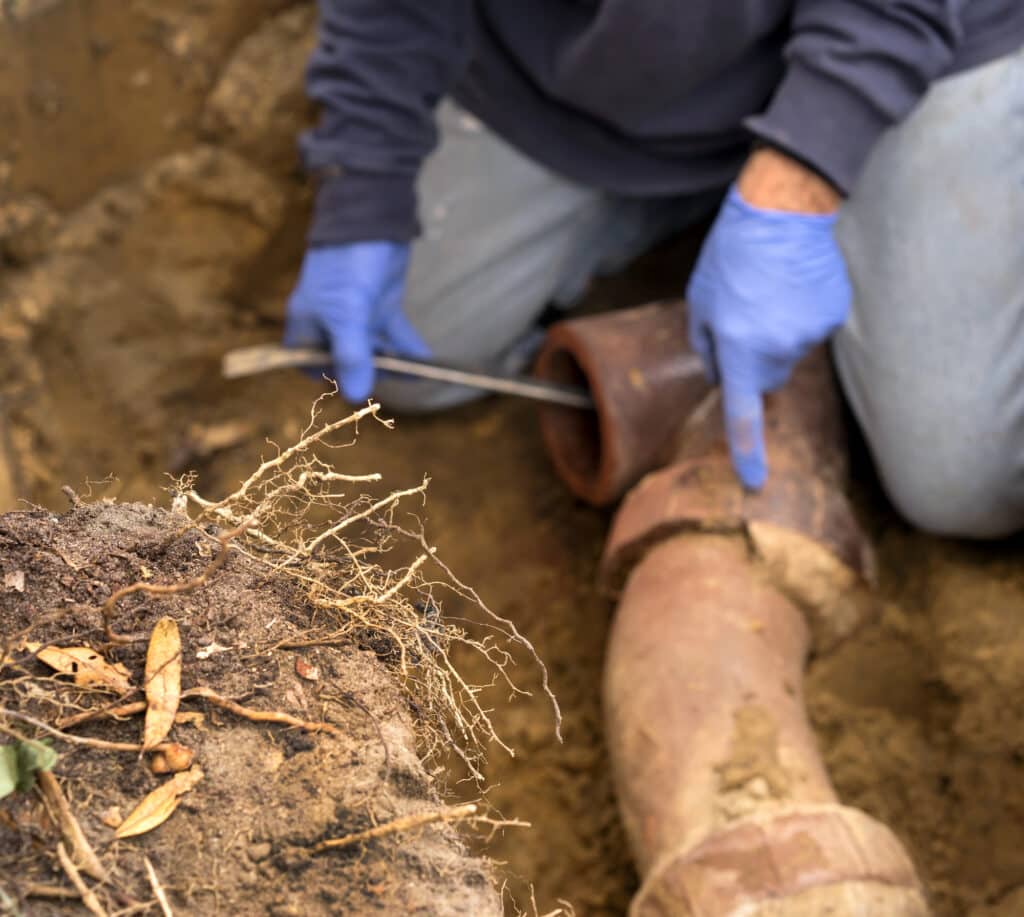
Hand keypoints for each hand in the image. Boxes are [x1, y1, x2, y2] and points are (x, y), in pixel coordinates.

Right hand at [283, 241, 430, 401]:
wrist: (373, 216)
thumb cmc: (349, 263)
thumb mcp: (348, 312)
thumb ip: (352, 354)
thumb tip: (356, 396)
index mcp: (307, 325)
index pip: (309, 364)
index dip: (330, 376)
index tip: (356, 381)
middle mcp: (329, 323)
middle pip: (346, 361)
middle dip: (369, 373)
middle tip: (396, 377)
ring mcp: (356, 315)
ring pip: (373, 350)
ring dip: (394, 364)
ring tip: (419, 376)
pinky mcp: (380, 305)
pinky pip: (394, 335)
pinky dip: (408, 348)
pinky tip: (426, 362)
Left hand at [686, 155, 849, 489]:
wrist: (783, 209)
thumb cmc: (732, 255)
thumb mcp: (699, 301)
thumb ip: (705, 346)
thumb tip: (718, 377)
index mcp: (740, 348)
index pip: (743, 413)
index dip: (747, 451)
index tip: (753, 482)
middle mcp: (779, 348)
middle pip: (767, 378)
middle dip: (754, 361)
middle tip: (743, 318)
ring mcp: (812, 333)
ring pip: (789, 352)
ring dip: (776, 334)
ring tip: (769, 292)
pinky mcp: (835, 315)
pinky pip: (811, 330)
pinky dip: (800, 316)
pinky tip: (793, 286)